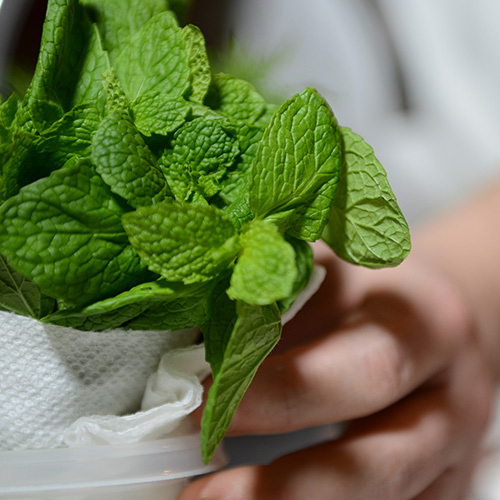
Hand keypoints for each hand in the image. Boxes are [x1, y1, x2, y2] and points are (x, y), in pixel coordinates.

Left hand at [178, 241, 494, 499]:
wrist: (436, 315)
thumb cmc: (369, 292)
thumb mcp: (332, 274)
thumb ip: (276, 302)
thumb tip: (192, 345)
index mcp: (422, 322)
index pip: (359, 366)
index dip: (281, 391)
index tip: (201, 404)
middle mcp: (450, 393)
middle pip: (381, 455)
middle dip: (286, 486)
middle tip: (202, 494)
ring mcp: (454, 448)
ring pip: (386, 498)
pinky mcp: (447, 481)